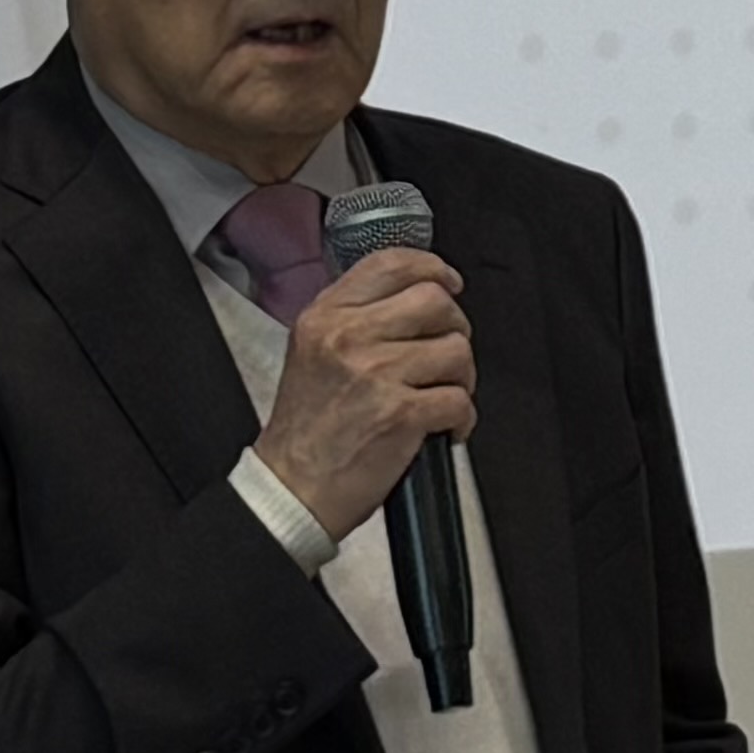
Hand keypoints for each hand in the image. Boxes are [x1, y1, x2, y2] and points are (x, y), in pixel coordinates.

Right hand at [254, 250, 473, 544]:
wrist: (292, 489)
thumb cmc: (306, 430)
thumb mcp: (312, 351)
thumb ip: (353, 317)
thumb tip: (412, 293)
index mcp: (326, 316)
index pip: (392, 264)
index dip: (433, 268)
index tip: (447, 282)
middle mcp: (349, 337)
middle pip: (435, 301)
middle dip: (454, 328)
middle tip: (446, 353)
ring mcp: (376, 374)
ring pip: (456, 350)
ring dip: (461, 377)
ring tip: (441, 396)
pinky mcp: (401, 414)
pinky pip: (459, 399)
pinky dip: (461, 418)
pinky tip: (443, 427)